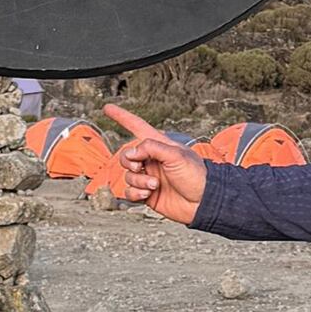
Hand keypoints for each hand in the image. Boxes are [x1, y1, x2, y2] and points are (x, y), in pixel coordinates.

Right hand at [101, 104, 207, 223]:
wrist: (202, 203)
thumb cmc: (197, 176)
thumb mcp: (176, 155)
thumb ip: (152, 148)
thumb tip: (132, 151)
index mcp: (159, 146)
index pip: (137, 126)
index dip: (122, 117)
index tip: (108, 108)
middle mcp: (152, 160)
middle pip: (127, 156)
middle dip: (130, 162)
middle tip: (141, 168)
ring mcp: (148, 177)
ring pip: (128, 176)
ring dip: (139, 181)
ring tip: (155, 185)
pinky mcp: (146, 194)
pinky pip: (129, 192)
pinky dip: (136, 194)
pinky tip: (147, 195)